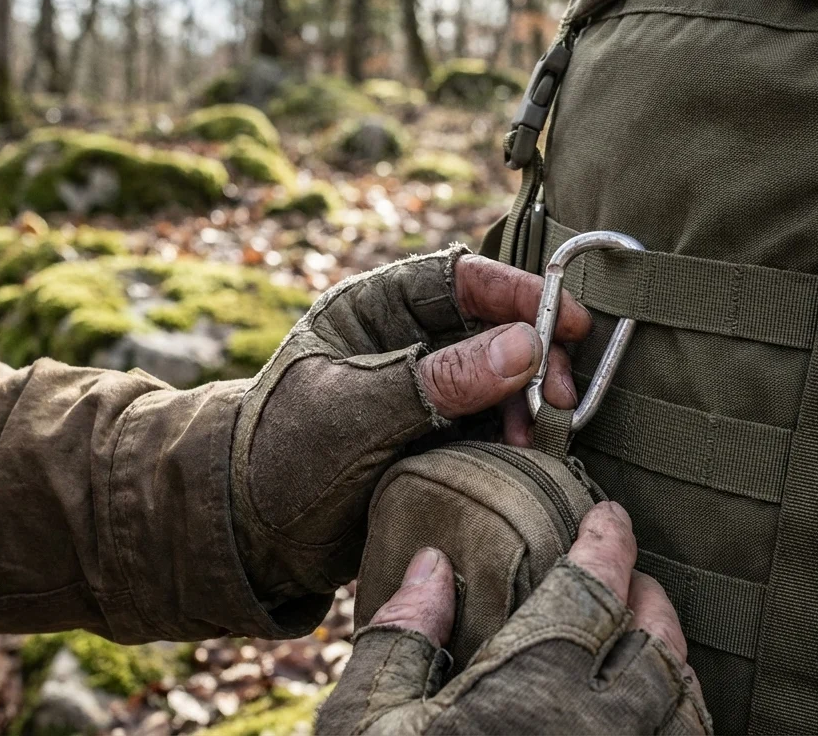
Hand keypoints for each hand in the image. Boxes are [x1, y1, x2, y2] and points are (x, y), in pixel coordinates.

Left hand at [229, 248, 590, 628]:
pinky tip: (525, 455)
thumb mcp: (357, 414)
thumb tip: (525, 348)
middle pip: (493, 328)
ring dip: (528, 402)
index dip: (519, 292)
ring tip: (538, 436)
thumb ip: (438, 380)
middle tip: (562, 397)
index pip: (459, 279)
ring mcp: (424, 391)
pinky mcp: (436, 438)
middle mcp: (405, 341)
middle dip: (534, 357)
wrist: (249, 538)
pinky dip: (514, 436)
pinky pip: (491, 424)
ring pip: (501, 380)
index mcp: (374, 309)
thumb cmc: (282, 457)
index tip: (568, 320)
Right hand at [317, 503, 711, 734]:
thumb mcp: (360, 730)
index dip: (606, 543)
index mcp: (524, 700)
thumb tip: (432, 566)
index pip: (588, 593)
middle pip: (658, 647)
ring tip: (650, 642)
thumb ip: (398, 643)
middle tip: (632, 577)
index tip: (609, 515)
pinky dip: (680, 728)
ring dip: (674, 664)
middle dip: (649, 599)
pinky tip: (653, 719)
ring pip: (686, 711)